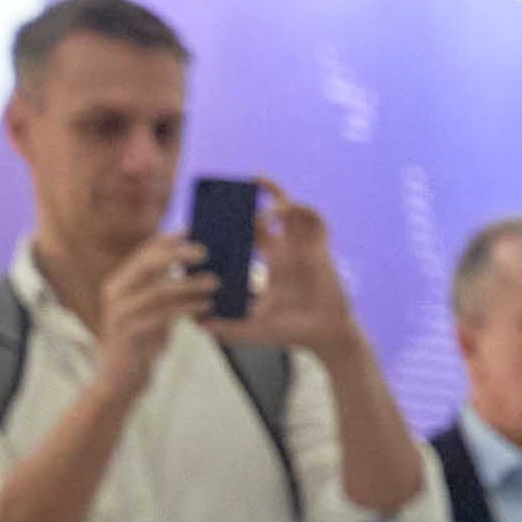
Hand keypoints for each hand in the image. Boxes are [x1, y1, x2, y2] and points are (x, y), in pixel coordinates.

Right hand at [92, 230, 212, 363]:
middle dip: (176, 254)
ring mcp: (119, 313)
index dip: (167, 240)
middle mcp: (115, 293)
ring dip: (189, 284)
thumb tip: (197, 269)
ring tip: (215, 282)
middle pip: (146, 264)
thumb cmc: (142, 343)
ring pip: (157, 290)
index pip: (143, 253)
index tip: (192, 229)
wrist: (120, 380)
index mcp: (120, 283)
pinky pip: (161, 316)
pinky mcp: (128, 333)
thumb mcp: (153, 311)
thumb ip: (165, 290)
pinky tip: (205, 306)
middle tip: (205, 252)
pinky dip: (186, 309)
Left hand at [216, 191, 360, 355]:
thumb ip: (226, 328)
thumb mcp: (251, 329)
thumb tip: (196, 324)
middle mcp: (287, 250)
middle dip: (249, 198)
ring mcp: (304, 247)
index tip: (215, 213)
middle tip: (230, 189)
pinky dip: (300, 207)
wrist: (325, 337)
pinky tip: (279, 209)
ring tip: (255, 184)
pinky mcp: (321, 248)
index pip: (250, 232)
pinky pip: (316, 218)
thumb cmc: (292, 332)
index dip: (234, 220)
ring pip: (291, 208)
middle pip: (267, 213)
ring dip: (275, 194)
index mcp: (272, 263)